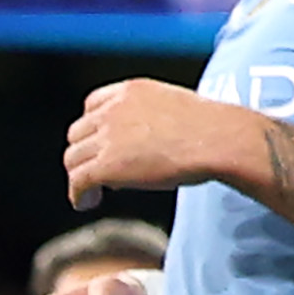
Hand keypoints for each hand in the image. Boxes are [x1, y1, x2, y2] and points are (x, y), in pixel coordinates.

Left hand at [63, 78, 256, 209]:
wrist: (220, 139)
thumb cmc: (212, 128)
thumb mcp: (174, 106)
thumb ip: (151, 117)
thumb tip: (145, 143)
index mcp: (130, 91)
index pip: (91, 105)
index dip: (92, 128)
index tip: (100, 144)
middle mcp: (113, 110)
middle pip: (77, 133)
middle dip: (86, 152)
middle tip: (99, 171)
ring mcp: (108, 137)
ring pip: (73, 158)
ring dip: (79, 175)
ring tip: (91, 192)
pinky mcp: (107, 165)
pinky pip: (78, 181)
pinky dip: (78, 194)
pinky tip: (86, 203)